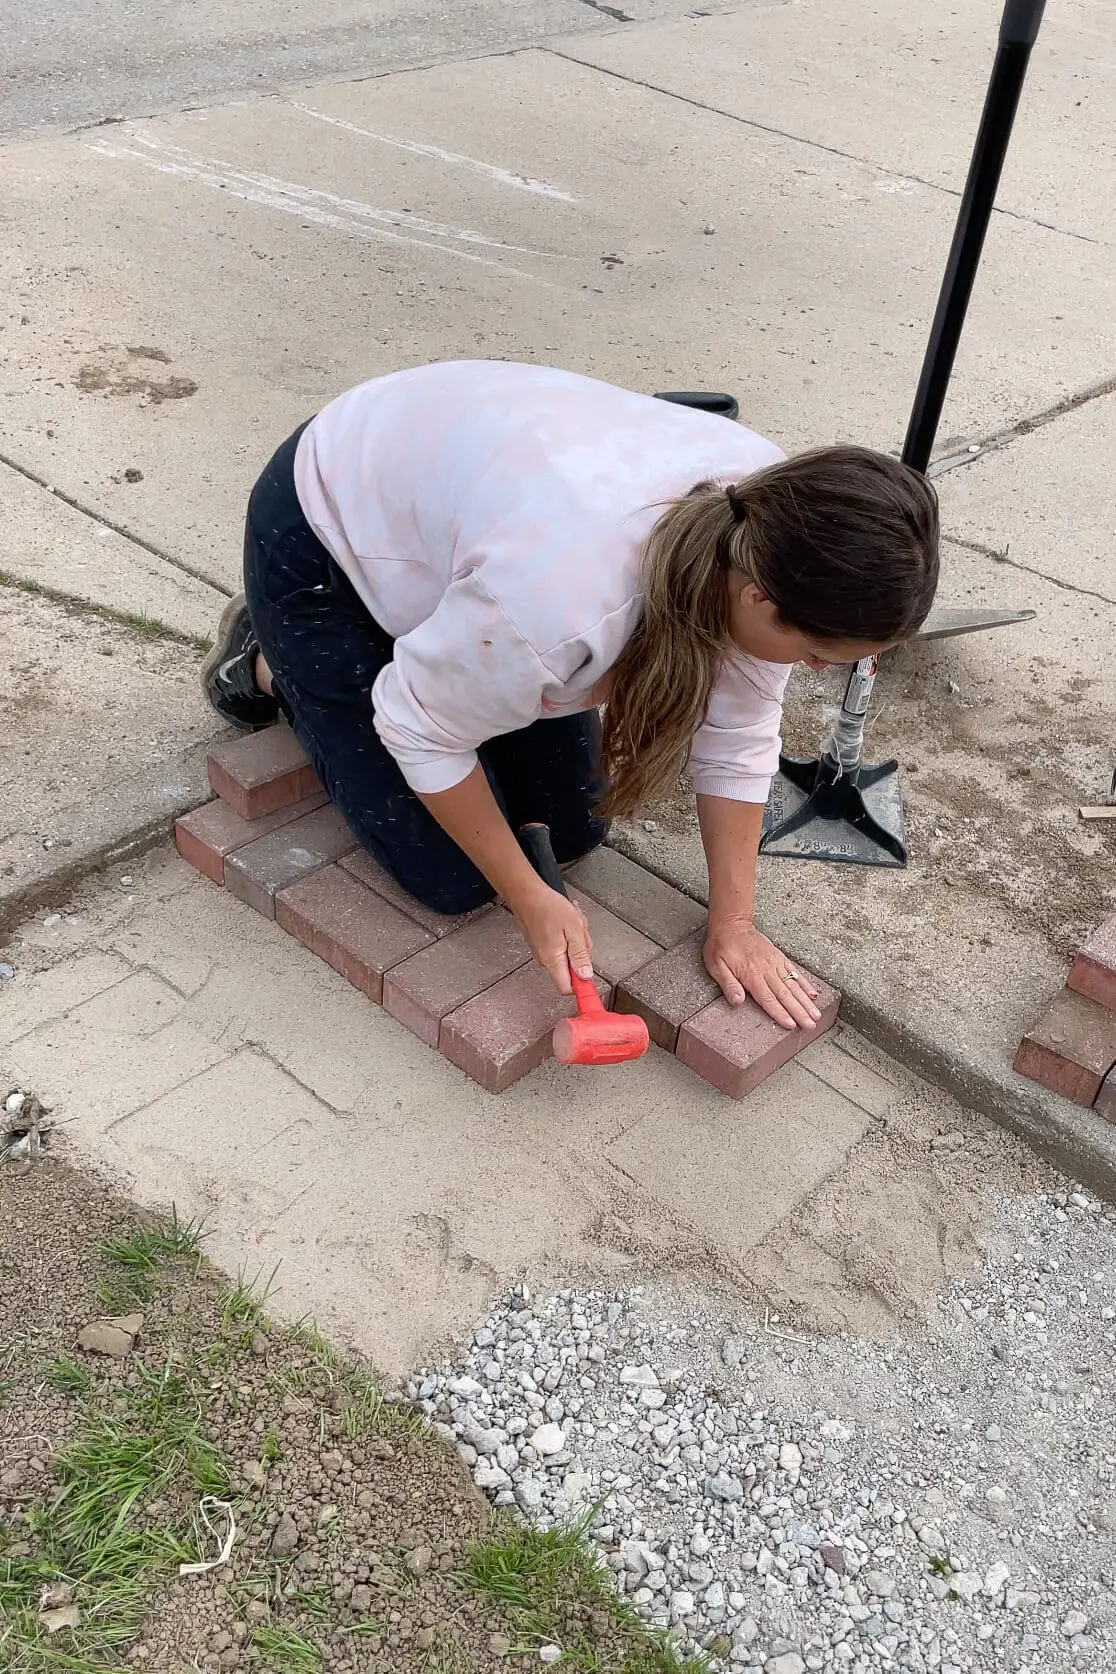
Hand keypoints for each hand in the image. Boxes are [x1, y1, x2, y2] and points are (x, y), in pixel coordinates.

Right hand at [512, 881, 592, 995]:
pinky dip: (566, 934)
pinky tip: (564, 921)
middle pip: (571, 969)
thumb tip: (586, 976)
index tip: (590, 976)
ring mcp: (542, 952)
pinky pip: (560, 946)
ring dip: (574, 940)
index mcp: (553, 960)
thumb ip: (580, 955)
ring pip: (567, 955)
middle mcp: (545, 960)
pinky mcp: (541, 944)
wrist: (526, 894)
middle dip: (581, 952)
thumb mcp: (574, 930)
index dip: (581, 984)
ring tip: (571, 922)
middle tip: (580, 933)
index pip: (567, 988)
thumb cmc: (548, 907)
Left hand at [703, 916, 821, 1030]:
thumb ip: (728, 984)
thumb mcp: (716, 966)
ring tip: (816, 1015)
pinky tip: (812, 995)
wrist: (732, 924)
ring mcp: (774, 963)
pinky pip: (794, 972)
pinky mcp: (778, 957)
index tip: (792, 1024)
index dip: (780, 1013)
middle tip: (811, 1025)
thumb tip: (737, 1002)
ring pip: (793, 985)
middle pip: (785, 995)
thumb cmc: (721, 946)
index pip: (768, 999)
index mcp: (751, 975)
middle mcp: (766, 970)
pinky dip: (804, 984)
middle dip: (799, 1012)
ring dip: (806, 1002)